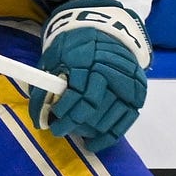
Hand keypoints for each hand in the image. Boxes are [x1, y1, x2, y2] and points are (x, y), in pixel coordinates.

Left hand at [29, 0, 150, 152]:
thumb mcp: (58, 55)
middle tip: (58, 129)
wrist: (111, 32)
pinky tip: (91, 143)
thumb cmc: (78, 45)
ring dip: (87, 130)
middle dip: (71, 123)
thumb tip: (38, 115)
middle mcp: (112, 72)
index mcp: (89, 58)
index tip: (49, 120)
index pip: (77, 92)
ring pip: (106, 119)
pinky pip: (122, 125)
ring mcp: (127, 85)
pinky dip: (105, 138)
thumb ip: (48, 81)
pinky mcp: (137, 97)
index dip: (62, 110)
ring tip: (73, 132)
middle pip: (92, 108)